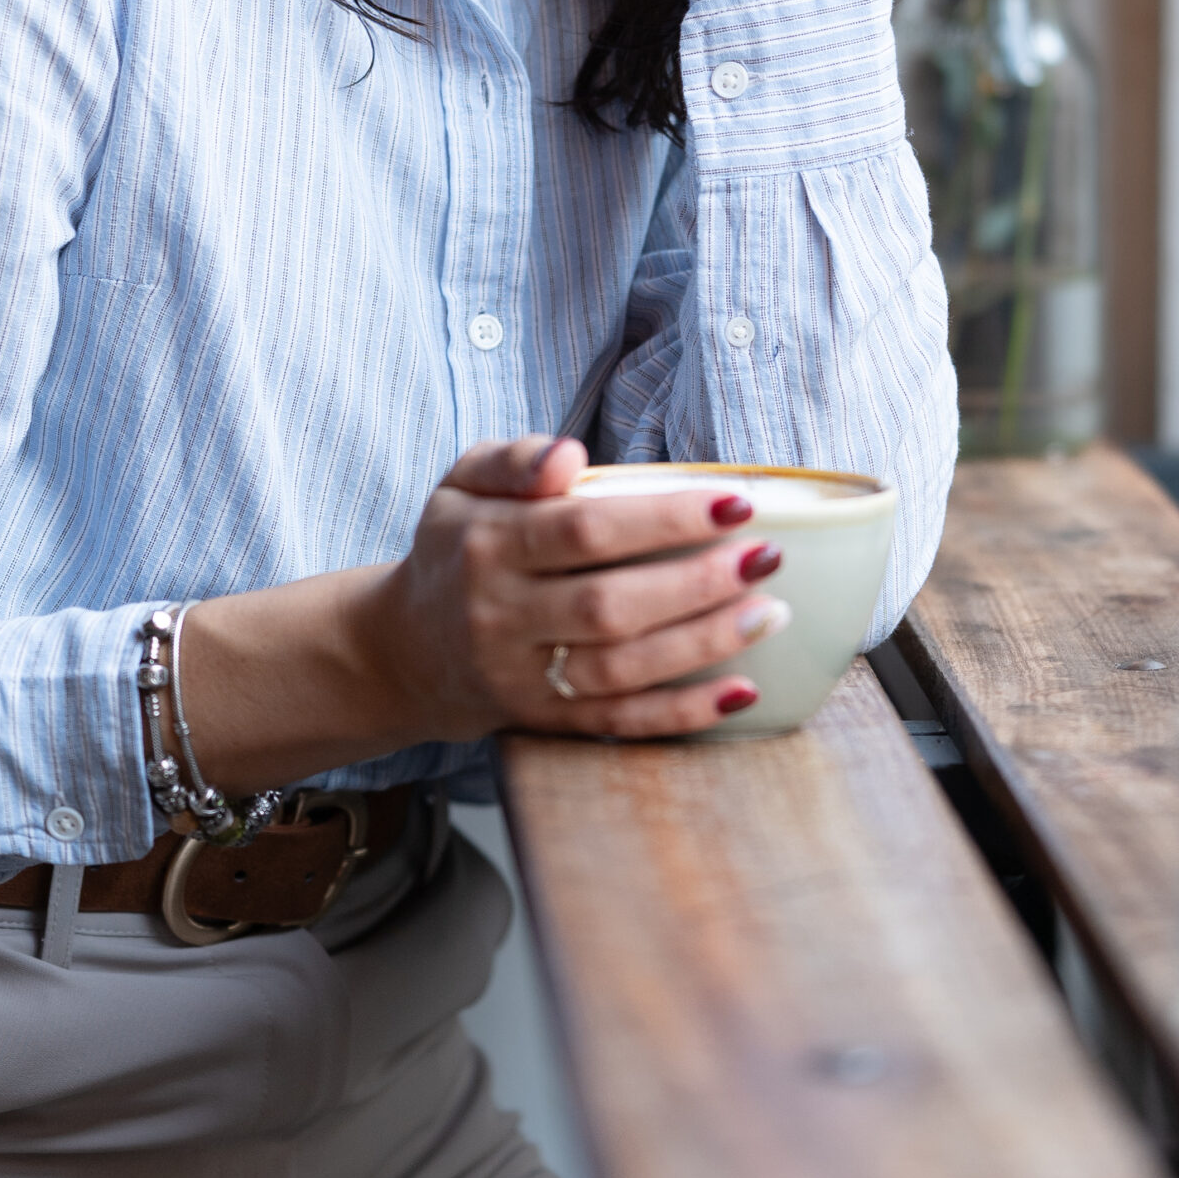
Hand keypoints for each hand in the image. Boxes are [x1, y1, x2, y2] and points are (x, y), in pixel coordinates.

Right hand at [361, 435, 785, 739]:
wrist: (408, 649)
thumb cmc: (457, 547)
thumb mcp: (462, 482)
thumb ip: (513, 459)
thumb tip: (569, 454)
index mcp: (486, 544)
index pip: (581, 530)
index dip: (661, 519)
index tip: (733, 503)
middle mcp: (502, 616)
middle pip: (609, 606)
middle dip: (698, 583)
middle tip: (767, 557)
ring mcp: (524, 678)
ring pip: (621, 669)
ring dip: (704, 643)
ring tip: (770, 613)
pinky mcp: (546, 723)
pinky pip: (620, 723)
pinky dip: (684, 713)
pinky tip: (740, 692)